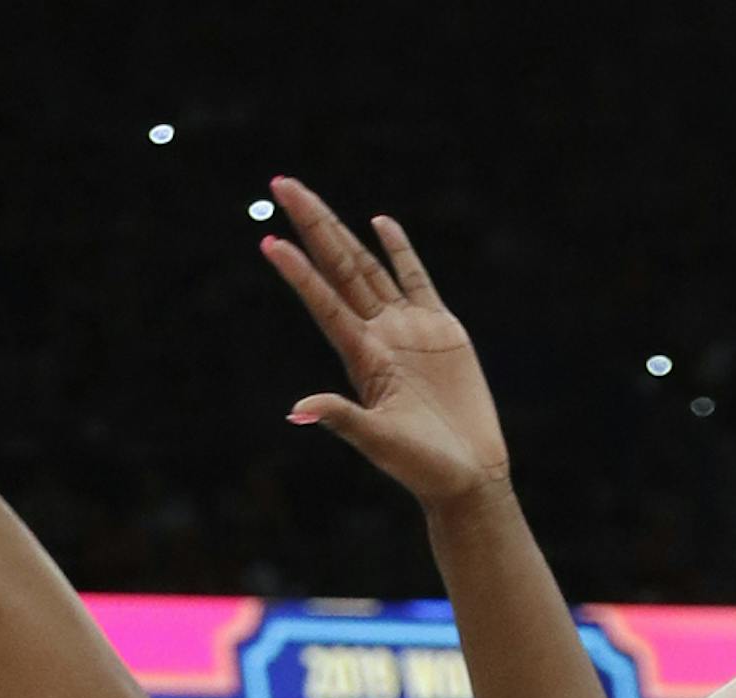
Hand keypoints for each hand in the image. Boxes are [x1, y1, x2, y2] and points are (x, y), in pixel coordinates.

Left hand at [262, 177, 508, 510]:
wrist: (467, 476)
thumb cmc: (421, 467)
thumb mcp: (378, 442)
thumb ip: (341, 418)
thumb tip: (298, 411)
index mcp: (362, 358)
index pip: (323, 302)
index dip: (298, 272)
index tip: (268, 239)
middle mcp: (379, 336)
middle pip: (338, 267)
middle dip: (310, 226)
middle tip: (280, 184)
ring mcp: (408, 329)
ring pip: (368, 266)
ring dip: (340, 230)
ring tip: (308, 198)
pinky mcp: (441, 329)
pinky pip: (416, 279)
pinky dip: (400, 250)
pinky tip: (379, 222)